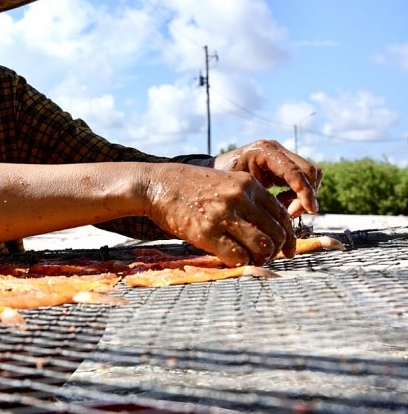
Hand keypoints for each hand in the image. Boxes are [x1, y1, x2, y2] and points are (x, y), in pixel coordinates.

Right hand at [144, 164, 294, 266]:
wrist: (157, 185)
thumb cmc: (190, 187)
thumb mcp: (225, 182)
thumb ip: (247, 199)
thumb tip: (269, 228)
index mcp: (248, 185)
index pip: (282, 215)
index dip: (287, 236)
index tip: (285, 249)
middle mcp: (240, 198)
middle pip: (276, 232)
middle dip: (276, 250)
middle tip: (266, 257)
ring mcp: (223, 215)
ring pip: (262, 246)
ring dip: (261, 258)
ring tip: (253, 260)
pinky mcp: (207, 232)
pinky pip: (237, 256)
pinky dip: (240, 262)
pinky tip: (233, 259)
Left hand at [213, 139, 322, 217]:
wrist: (211, 171)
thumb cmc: (220, 181)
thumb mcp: (237, 189)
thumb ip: (259, 199)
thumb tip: (283, 217)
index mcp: (263, 151)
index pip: (294, 171)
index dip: (305, 192)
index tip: (311, 210)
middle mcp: (275, 149)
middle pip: (309, 171)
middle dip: (306, 195)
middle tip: (290, 214)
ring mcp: (280, 155)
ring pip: (309, 176)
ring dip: (302, 196)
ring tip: (283, 209)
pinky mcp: (282, 164)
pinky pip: (301, 180)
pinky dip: (297, 195)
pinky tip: (280, 204)